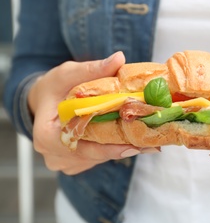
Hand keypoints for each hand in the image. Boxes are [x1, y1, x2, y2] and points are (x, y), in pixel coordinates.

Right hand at [28, 52, 157, 174]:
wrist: (45, 101)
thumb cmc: (53, 87)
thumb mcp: (68, 74)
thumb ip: (93, 69)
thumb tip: (119, 59)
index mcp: (46, 136)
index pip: (79, 147)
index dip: (108, 148)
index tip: (133, 146)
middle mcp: (54, 154)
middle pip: (94, 155)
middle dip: (123, 148)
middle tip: (152, 144)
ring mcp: (65, 162)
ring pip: (99, 158)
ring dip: (122, 149)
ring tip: (149, 142)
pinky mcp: (76, 163)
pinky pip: (99, 158)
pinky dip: (115, 148)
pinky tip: (135, 141)